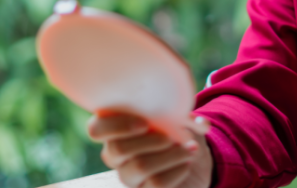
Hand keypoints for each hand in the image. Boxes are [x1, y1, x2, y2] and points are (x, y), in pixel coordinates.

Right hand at [87, 112, 212, 187]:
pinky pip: (156, 184)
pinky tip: (186, 165)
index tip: (144, 123)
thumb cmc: (178, 130)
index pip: (96, 129)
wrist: (192, 157)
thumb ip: (186, 115)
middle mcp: (115, 155)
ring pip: (139, 167)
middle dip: (151, 141)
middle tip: (172, 137)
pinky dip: (176, 171)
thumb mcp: (180, 117)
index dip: (117, 126)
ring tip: (188, 150)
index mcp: (115, 128)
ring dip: (170, 156)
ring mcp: (127, 176)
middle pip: (117, 150)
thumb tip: (200, 123)